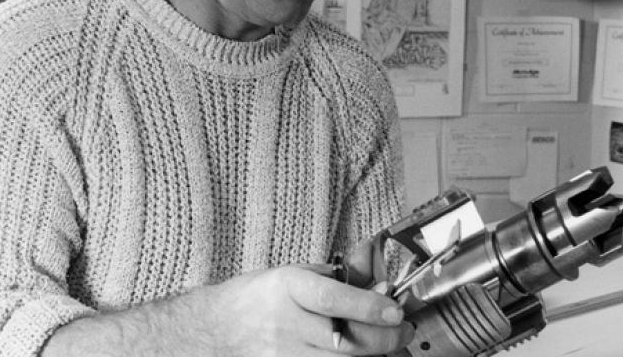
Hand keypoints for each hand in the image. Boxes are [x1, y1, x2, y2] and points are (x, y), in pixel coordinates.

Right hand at [209, 265, 414, 355]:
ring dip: (372, 354)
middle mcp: (286, 323)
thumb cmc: (259, 296)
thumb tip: (381, 287)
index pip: (331, 298)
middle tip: (403, 329)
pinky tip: (360, 354)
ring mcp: (285, 355)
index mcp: (288, 287)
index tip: (395, 310)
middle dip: (384, 337)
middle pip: (345, 340)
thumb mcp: (295, 274)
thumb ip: (337, 280)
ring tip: (386, 340)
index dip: (368, 306)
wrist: (219, 328)